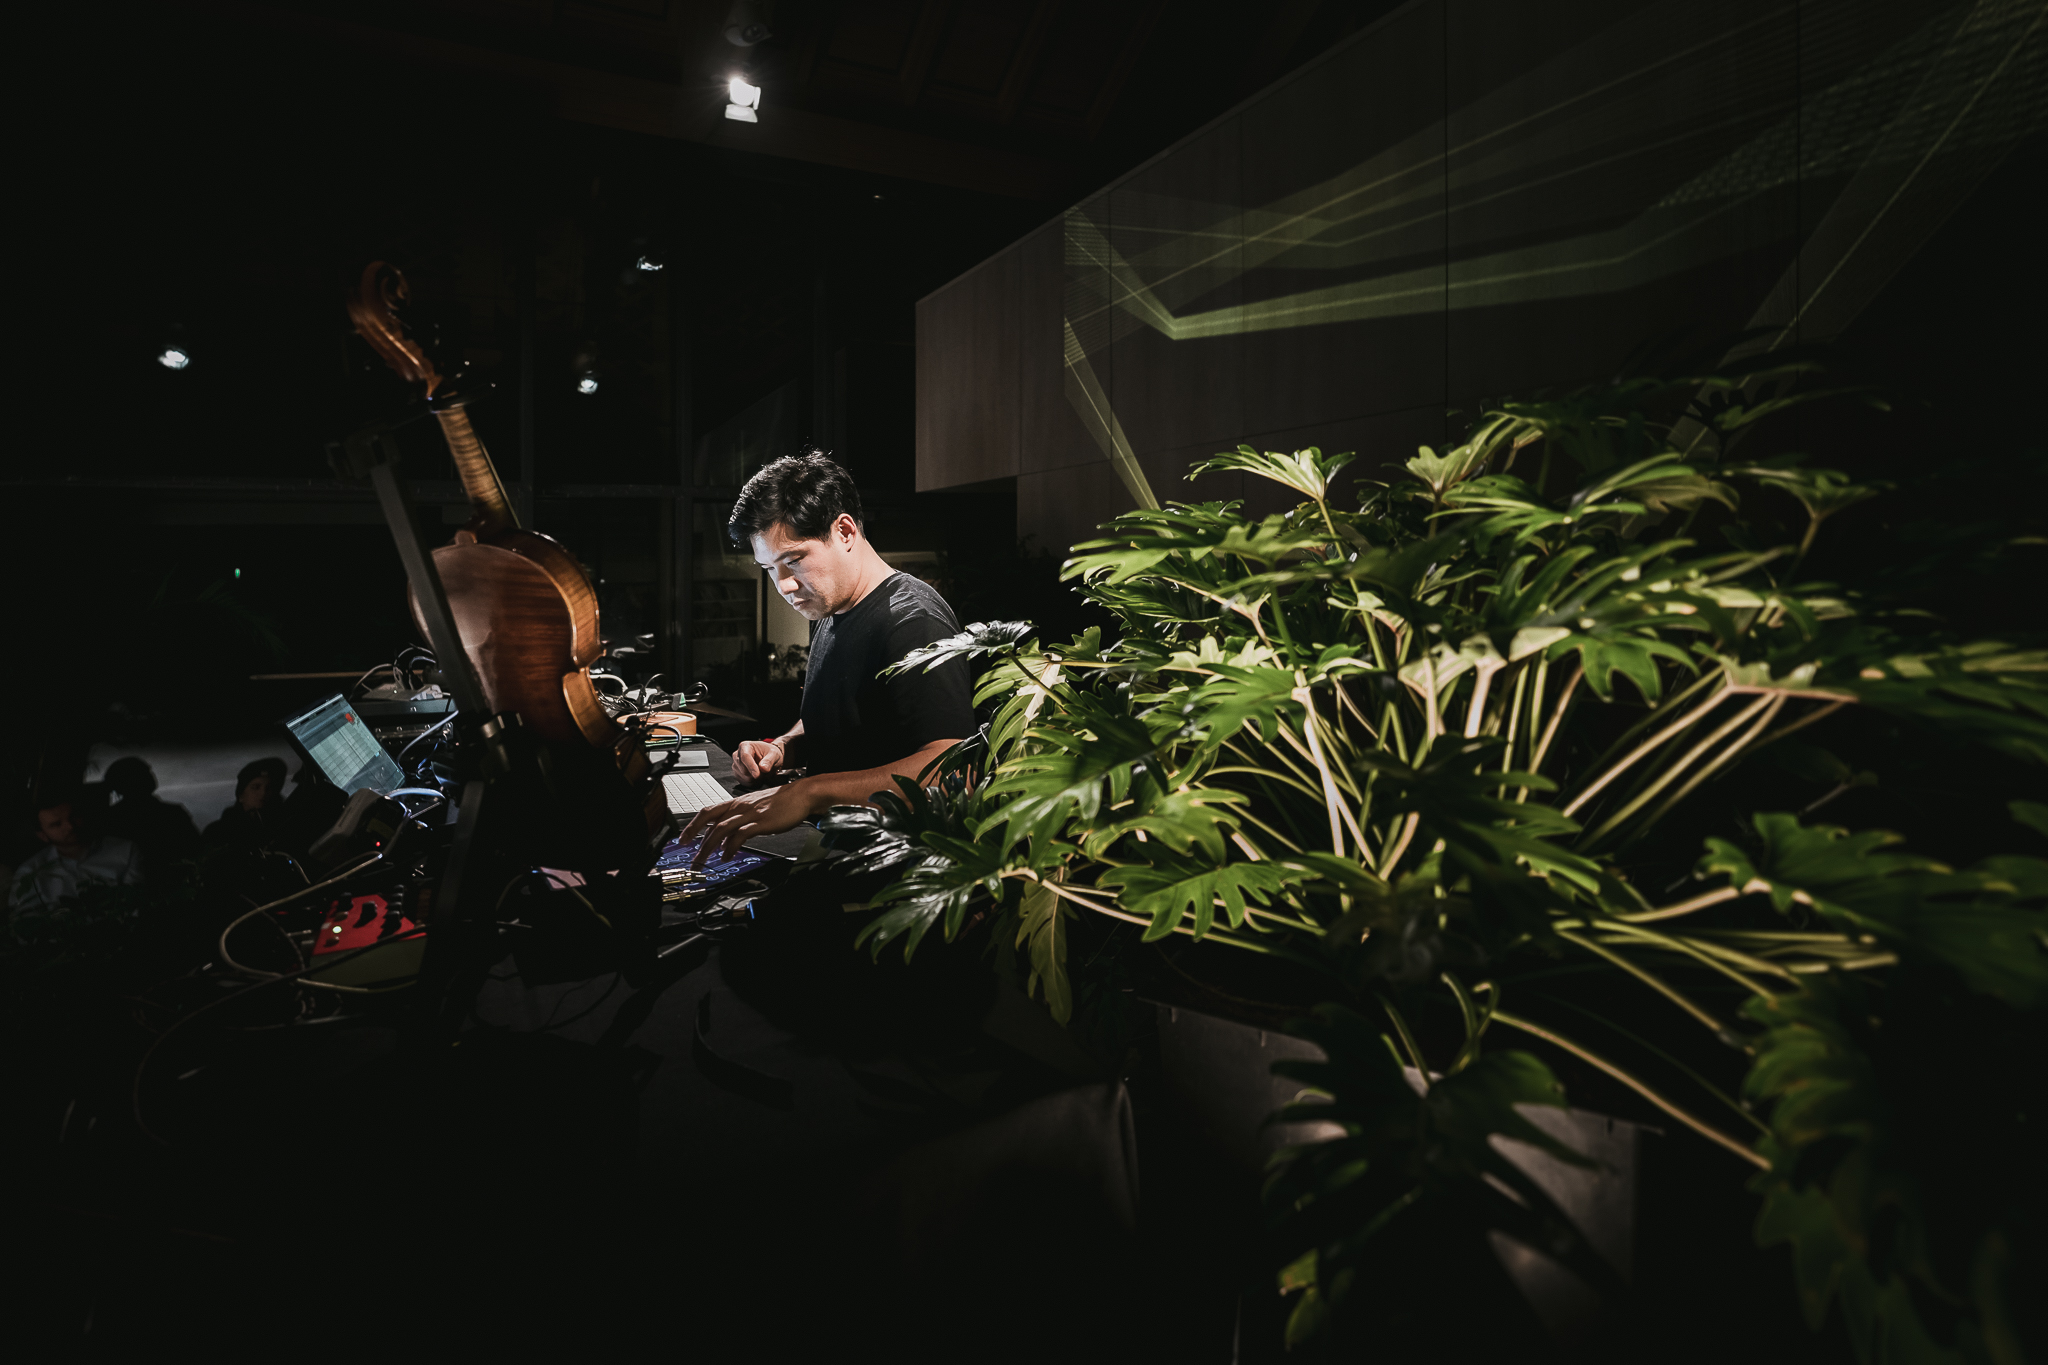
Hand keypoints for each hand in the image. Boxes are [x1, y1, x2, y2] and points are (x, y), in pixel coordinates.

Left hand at [679, 781, 813, 865]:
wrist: (801, 795)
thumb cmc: (781, 802)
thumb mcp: (754, 809)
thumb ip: (739, 822)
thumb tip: (727, 839)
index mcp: (736, 803)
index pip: (707, 811)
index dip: (693, 825)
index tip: (683, 838)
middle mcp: (739, 807)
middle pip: (710, 822)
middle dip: (696, 839)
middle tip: (690, 856)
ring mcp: (749, 814)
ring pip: (721, 829)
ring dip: (708, 847)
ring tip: (702, 861)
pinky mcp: (761, 822)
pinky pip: (741, 835)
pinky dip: (731, 846)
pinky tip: (727, 855)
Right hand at [732, 738, 785, 780]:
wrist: (769, 758)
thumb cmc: (770, 754)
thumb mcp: (774, 754)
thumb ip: (769, 761)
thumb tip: (763, 768)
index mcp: (745, 746)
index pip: (744, 757)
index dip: (751, 767)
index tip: (757, 775)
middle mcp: (737, 755)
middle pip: (744, 770)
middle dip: (756, 774)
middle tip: (765, 771)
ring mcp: (736, 765)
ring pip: (744, 777)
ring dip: (755, 778)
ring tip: (762, 772)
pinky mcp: (737, 774)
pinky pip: (744, 782)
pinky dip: (753, 782)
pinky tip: (758, 776)